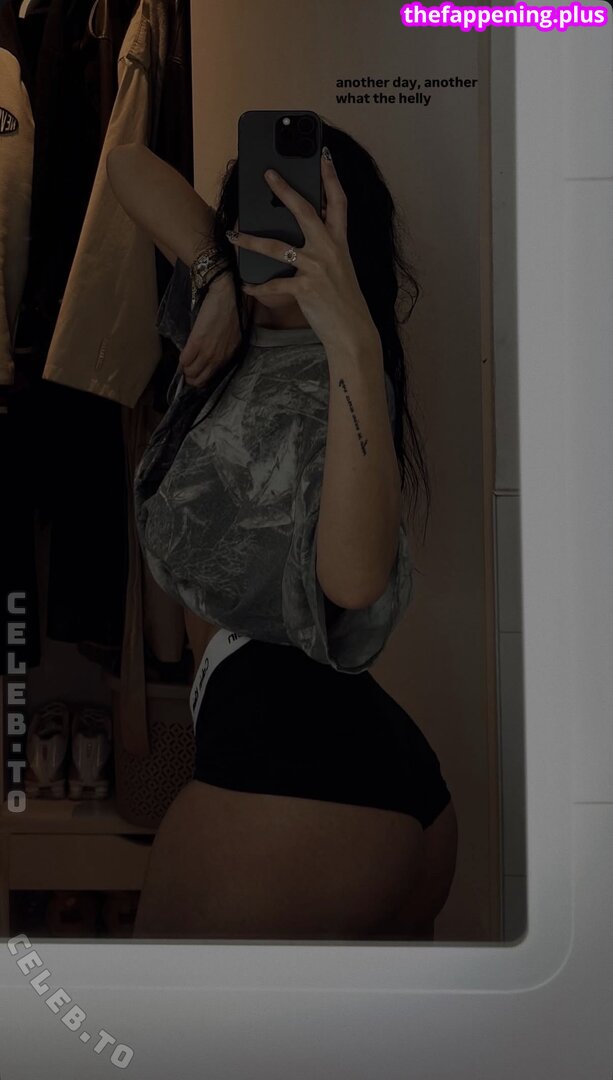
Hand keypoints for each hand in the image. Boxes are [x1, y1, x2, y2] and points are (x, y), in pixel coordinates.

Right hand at [179, 270, 241, 387]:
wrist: (225, 296)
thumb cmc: (230, 312)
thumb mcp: (233, 336)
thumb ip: (223, 349)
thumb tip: (211, 355)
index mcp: (228, 356)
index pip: (211, 377)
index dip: (202, 377)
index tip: (197, 372)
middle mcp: (218, 358)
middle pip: (200, 380)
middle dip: (191, 378)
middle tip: (187, 371)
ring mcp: (208, 351)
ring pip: (191, 372)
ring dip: (185, 370)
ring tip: (184, 363)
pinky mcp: (197, 341)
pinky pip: (185, 359)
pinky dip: (181, 360)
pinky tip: (183, 354)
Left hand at [226, 150, 378, 352]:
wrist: (352, 332)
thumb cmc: (344, 302)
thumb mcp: (341, 269)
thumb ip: (326, 249)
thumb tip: (307, 233)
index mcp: (340, 243)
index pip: (338, 202)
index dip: (331, 178)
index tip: (324, 156)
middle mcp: (329, 250)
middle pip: (304, 211)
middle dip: (285, 190)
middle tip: (268, 174)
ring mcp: (316, 268)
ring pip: (277, 246)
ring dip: (251, 239)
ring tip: (233, 234)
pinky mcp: (305, 288)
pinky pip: (274, 284)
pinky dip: (257, 286)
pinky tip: (246, 285)